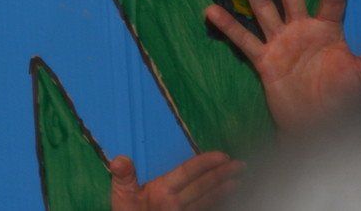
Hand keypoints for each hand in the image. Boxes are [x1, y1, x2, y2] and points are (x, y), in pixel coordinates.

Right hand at [110, 151, 241, 210]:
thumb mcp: (120, 194)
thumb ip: (123, 176)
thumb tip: (120, 158)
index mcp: (162, 192)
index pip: (187, 173)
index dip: (205, 163)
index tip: (223, 156)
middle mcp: (176, 203)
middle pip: (203, 186)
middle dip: (222, 174)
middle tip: (240, 166)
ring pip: (207, 199)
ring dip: (223, 189)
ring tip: (237, 180)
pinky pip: (204, 210)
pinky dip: (215, 202)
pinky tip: (223, 198)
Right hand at [204, 0, 360, 131]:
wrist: (316, 128)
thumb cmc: (341, 100)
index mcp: (327, 31)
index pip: (333, 3)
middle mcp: (300, 30)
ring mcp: (279, 43)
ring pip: (263, 7)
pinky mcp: (263, 60)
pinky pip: (244, 40)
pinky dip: (228, 26)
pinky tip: (211, 9)